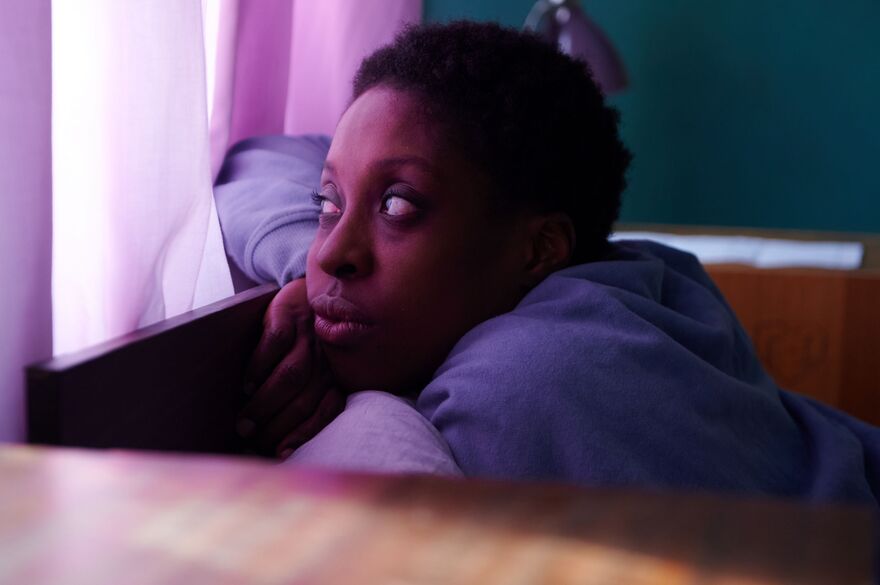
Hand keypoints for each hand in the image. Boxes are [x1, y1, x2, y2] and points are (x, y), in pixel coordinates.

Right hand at [238, 278, 345, 457]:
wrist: (310, 292)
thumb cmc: (311, 343)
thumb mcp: (320, 370)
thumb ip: (311, 400)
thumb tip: (283, 447)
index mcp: (336, 375)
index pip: (325, 411)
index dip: (303, 435)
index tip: (279, 453)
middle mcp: (326, 359)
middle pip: (303, 399)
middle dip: (276, 424)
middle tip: (250, 438)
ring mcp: (308, 336)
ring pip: (290, 375)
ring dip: (266, 402)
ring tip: (244, 420)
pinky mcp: (288, 314)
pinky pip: (276, 343)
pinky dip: (260, 366)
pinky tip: (247, 384)